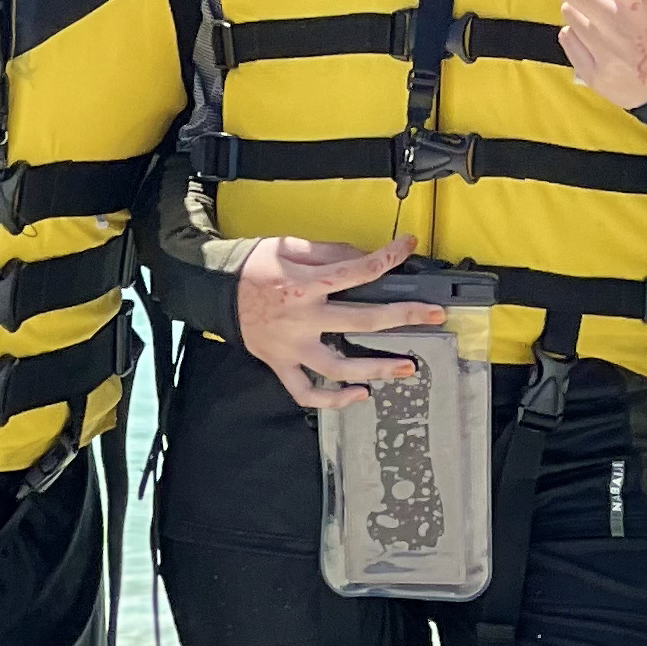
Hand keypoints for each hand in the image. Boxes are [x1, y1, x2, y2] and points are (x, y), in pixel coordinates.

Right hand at [234, 233, 443, 408]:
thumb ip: (329, 252)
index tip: (409, 247)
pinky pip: (306, 392)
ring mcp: (292, 347)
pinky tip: (359, 396)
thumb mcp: (289, 246)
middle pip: (363, 320)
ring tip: (407, 368)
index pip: (357, 271)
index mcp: (305, 284)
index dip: (388, 258)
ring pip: (339, 367)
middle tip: (434, 316)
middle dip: (404, 317)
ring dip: (377, 368)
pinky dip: (333, 399)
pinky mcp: (280, 364)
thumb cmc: (252, 266)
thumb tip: (363, 257)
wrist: (212, 289)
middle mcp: (302, 318)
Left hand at [503, 0, 646, 113]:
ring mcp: (600, 47)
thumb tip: (572, 3)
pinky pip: (568, 39)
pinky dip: (580, 40)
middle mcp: (615, 21)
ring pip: (569, 13)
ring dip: (582, 15)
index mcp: (638, 0)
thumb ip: (614, 1)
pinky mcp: (591, 70)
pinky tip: (606, 52)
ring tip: (611, 34)